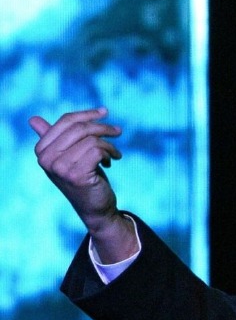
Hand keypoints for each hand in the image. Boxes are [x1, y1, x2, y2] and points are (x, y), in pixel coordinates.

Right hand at [31, 107, 136, 262]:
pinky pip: (98, 151)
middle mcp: (46, 158)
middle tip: (118, 132)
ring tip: (114, 154)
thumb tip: (33, 119)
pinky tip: (111, 162)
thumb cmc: (83, 177)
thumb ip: (54, 138)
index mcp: (41, 150)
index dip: (88, 114)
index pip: (66, 120)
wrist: (95, 207)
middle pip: (79, 128)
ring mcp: (59, 167)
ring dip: (109, 145)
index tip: (105, 112)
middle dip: (103, 127)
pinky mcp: (75, 175)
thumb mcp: (67, 156)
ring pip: (91, 140)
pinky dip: (110, 154)